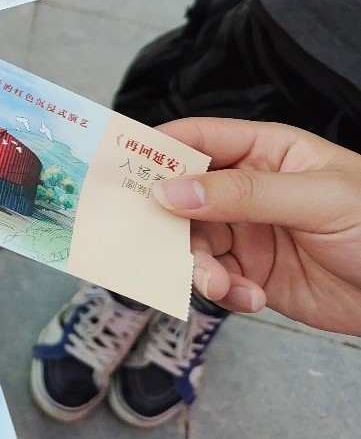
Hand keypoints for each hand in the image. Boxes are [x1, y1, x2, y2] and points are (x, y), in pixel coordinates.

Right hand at [154, 118, 360, 336]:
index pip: (197, 140)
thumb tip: (172, 190)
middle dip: (169, 223)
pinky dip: (224, 293)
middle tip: (156, 242)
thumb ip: (243, 192)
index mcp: (263, 152)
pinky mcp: (251, 276)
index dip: (156, 151)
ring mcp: (248, 233)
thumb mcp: (317, 199)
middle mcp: (246, 190)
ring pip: (192, 244)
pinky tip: (251, 299)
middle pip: (181, 197)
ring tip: (221, 285)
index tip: (121, 171)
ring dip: (198, 266)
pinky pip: (214, 280)